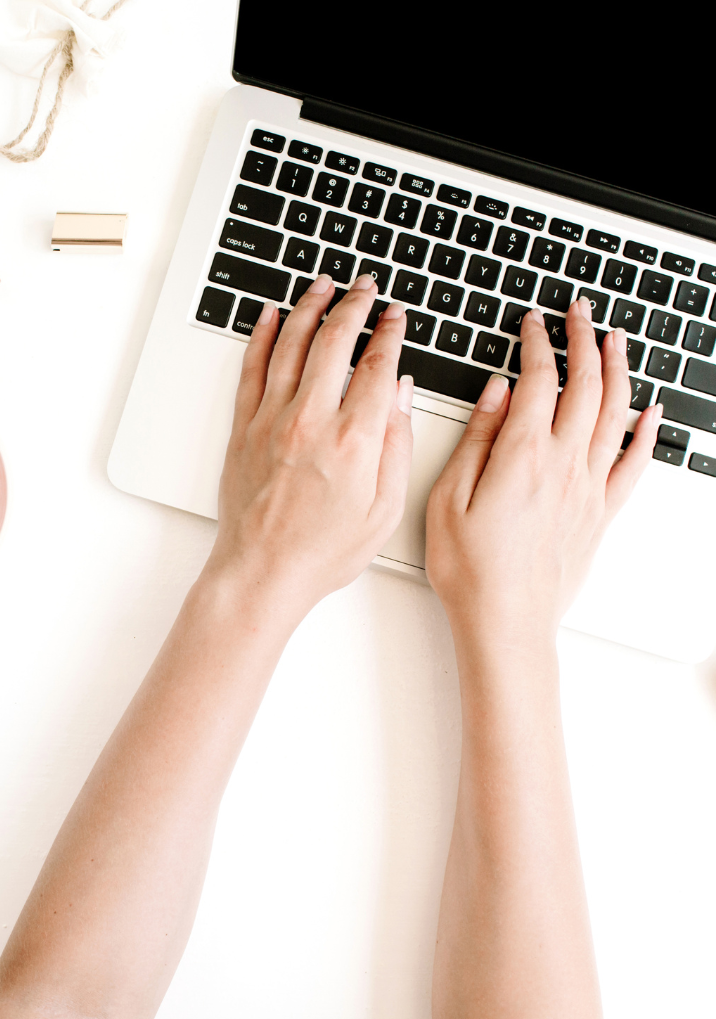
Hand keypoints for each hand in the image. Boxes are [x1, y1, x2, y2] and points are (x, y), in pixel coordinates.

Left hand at [204, 273, 414, 617]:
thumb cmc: (322, 552)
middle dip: (354, 305)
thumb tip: (400, 395)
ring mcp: (272, 421)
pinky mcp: (244, 429)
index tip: (395, 316)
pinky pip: (252, 369)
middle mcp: (311, 421)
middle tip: (365, 287)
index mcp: (354, 440)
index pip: (377, 365)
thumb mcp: (384, 510)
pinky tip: (270, 316)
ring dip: (309, 307)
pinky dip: (261, 336)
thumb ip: (397, 447)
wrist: (263, 572)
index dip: (389, 332)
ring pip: (290, 344)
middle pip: (334, 341)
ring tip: (323, 285)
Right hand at [425, 300, 660, 645]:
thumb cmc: (471, 569)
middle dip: (583, 342)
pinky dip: (646, 434)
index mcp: (523, 457)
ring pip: (615, 414)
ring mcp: (588, 489)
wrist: (507, 622)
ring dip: (618, 370)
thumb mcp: (449, 498)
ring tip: (615, 341)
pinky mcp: (600, 514)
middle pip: (585, 387)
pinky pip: (634, 465)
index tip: (533, 324)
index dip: (537, 345)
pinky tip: (650, 414)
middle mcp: (565, 466)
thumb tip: (498, 395)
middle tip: (579, 314)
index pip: (539, 382)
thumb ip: (477, 440)